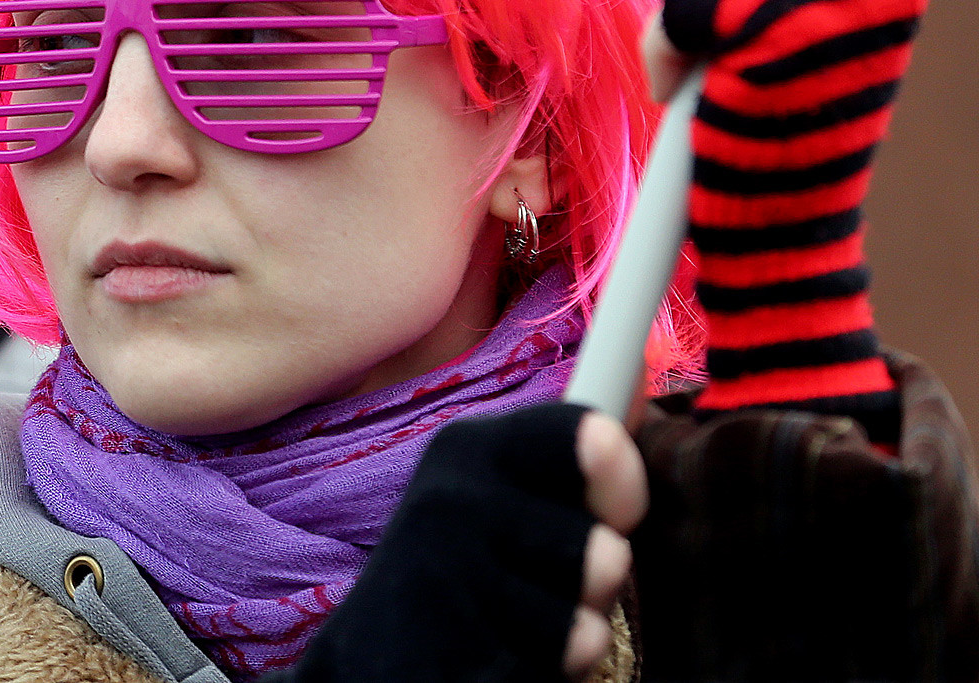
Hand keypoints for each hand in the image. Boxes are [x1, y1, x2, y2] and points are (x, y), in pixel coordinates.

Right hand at [284, 403, 647, 682]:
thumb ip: (574, 443)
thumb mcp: (505, 487)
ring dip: (568, 639)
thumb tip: (640, 366)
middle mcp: (449, 506)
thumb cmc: (464, 565)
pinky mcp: (450, 663)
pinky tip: (494, 659)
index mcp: (470, 449)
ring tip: (515, 621)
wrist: (378, 651)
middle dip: (596, 579)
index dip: (618, 473)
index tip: (616, 487)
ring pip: (585, 630)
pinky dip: (541, 678)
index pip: (586, 437)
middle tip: (549, 574)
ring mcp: (446, 586)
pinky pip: (555, 676)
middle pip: (607, 555)